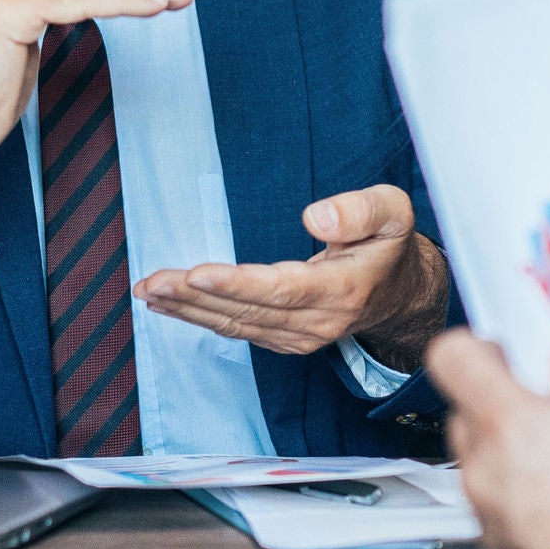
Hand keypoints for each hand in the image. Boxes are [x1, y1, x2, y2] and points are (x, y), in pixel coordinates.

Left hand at [135, 184, 448, 366]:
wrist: (401, 293)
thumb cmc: (390, 245)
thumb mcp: (394, 212)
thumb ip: (362, 209)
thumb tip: (316, 216)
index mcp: (342, 290)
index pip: (282, 290)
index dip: (238, 285)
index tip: (197, 273)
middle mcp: (317, 322)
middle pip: (247, 311)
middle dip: (194, 297)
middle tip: (152, 281)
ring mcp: (299, 336)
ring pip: (236, 325)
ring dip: (188, 310)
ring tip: (148, 290)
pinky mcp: (284, 339)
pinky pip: (237, 330)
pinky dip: (200, 318)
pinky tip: (170, 304)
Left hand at [428, 332, 549, 548]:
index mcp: (510, 421)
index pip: (452, 358)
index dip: (475, 350)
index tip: (502, 354)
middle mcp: (486, 466)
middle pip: (464, 413)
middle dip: (496, 405)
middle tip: (543, 408)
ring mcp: (489, 511)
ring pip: (478, 461)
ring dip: (505, 452)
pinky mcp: (500, 547)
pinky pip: (493, 504)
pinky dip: (515, 494)